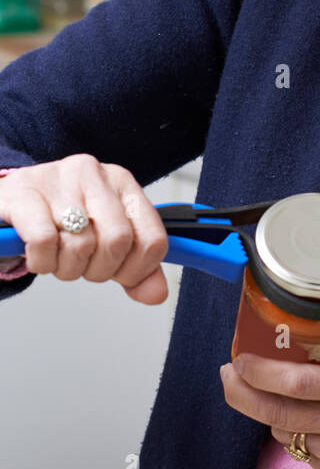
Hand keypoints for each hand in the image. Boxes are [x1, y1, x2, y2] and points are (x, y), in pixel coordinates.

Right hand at [0, 154, 168, 303]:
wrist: (9, 203)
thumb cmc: (59, 220)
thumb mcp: (103, 240)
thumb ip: (135, 268)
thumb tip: (156, 294)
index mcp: (122, 183)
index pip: (152, 238)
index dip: (137, 270)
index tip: (118, 274)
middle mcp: (94, 174)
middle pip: (118, 242)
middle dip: (99, 270)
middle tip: (81, 266)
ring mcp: (58, 179)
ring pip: (81, 244)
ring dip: (67, 268)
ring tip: (57, 257)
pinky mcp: (23, 193)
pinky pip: (44, 240)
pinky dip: (42, 261)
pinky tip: (39, 255)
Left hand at [220, 297, 319, 468]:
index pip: (297, 383)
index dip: (261, 373)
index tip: (239, 358)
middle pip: (278, 415)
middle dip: (242, 395)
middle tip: (229, 375)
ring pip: (287, 434)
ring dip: (274, 412)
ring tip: (276, 392)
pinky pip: (305, 453)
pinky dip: (300, 434)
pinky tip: (314, 419)